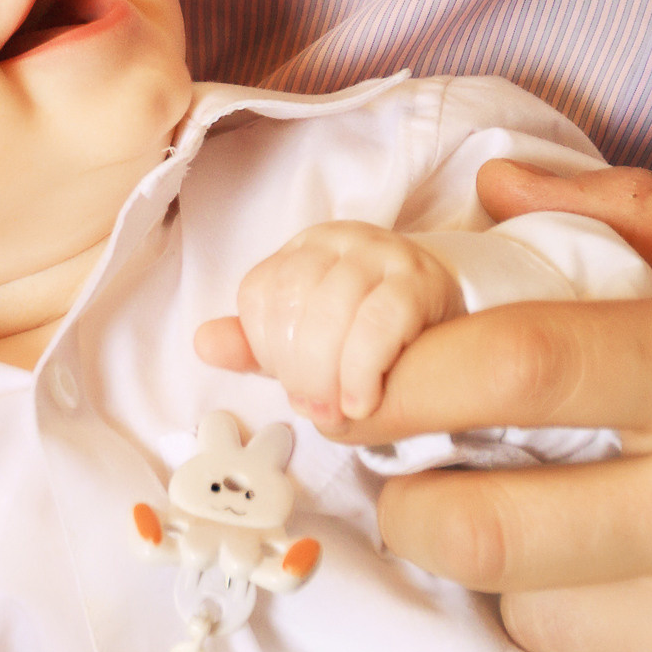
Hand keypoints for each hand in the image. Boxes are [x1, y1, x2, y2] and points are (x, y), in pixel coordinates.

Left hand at [195, 221, 464, 426]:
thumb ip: (254, 344)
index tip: (289, 387)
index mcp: (303, 250)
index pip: (260, 295)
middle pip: (292, 303)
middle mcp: (339, 241)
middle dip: (297, 370)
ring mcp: (381, 254)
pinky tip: (363, 400)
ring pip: (331, 311)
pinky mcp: (420, 280)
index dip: (267, 350)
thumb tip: (204, 344)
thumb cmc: (368, 333)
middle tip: (315, 409)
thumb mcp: (307, 339)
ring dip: (328, 376)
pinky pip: (378, 323)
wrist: (447, 324)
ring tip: (339, 410)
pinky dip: (361, 371)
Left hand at [327, 160, 651, 651]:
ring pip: (525, 611)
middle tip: (402, 452)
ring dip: (500, 558)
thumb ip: (634, 217)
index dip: (394, 370)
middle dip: (402, 490)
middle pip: (478, 525)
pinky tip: (623, 571)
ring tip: (548, 502)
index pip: (510, 372)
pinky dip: (579, 623)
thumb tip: (496, 190)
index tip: (350, 366)